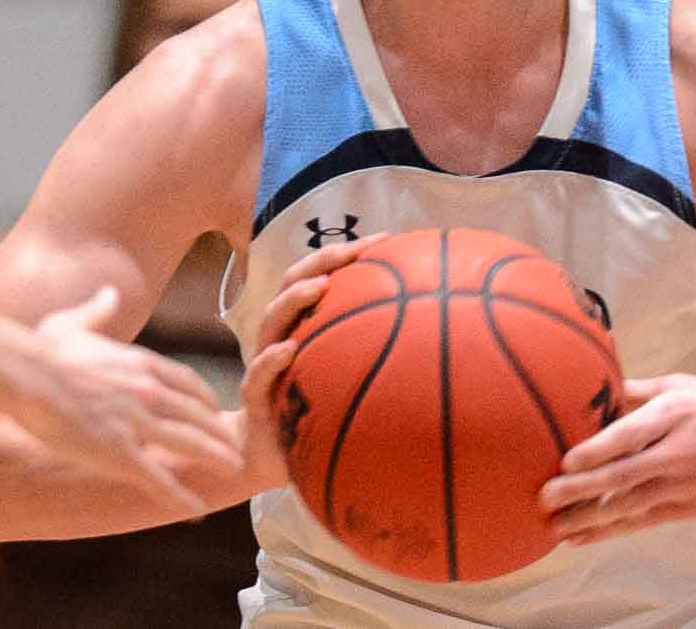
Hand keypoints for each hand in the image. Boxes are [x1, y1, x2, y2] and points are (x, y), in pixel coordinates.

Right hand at [21, 285, 243, 511]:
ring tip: (234, 468)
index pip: (187, 382)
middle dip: (219, 431)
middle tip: (237, 445)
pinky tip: (196, 507)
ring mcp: (137, 422)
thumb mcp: (76, 322)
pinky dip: (178, 494)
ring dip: (214, 457)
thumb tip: (110, 291)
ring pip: (188, 443)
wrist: (25, 375)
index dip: (204, 398)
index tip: (215, 409)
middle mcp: (149, 391)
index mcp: (142, 363)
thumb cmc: (42, 350)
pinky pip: (156, 477)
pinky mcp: (118, 451)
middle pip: (197, 414)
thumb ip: (99, 310)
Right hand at [236, 232, 390, 494]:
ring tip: (319, 286)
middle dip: (323, 260)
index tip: (387, 239)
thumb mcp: (350, 381)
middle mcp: (282, 334)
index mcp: (304, 324)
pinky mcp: (254, 395)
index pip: (322, 275)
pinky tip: (289, 351)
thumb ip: (379, 355)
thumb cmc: (315, 411)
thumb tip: (442, 340)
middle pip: (294, 282)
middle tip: (354, 251)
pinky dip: (272, 359)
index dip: (349, 253)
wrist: (268, 455)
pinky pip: (258, 374)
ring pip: (271, 318)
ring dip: (295, 298)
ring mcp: (264, 361)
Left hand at [539, 372, 695, 543]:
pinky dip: (610, 530)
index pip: (632, 434)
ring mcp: (685, 485)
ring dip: (588, 518)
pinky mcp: (690, 509)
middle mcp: (679, 451)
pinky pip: (643, 521)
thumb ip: (637, 391)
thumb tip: (592, 388)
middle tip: (544, 498)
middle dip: (581, 490)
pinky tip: (582, 537)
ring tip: (553, 527)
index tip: (565, 461)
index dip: (598, 449)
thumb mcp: (684, 385)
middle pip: (624, 474)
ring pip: (629, 506)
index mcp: (676, 413)